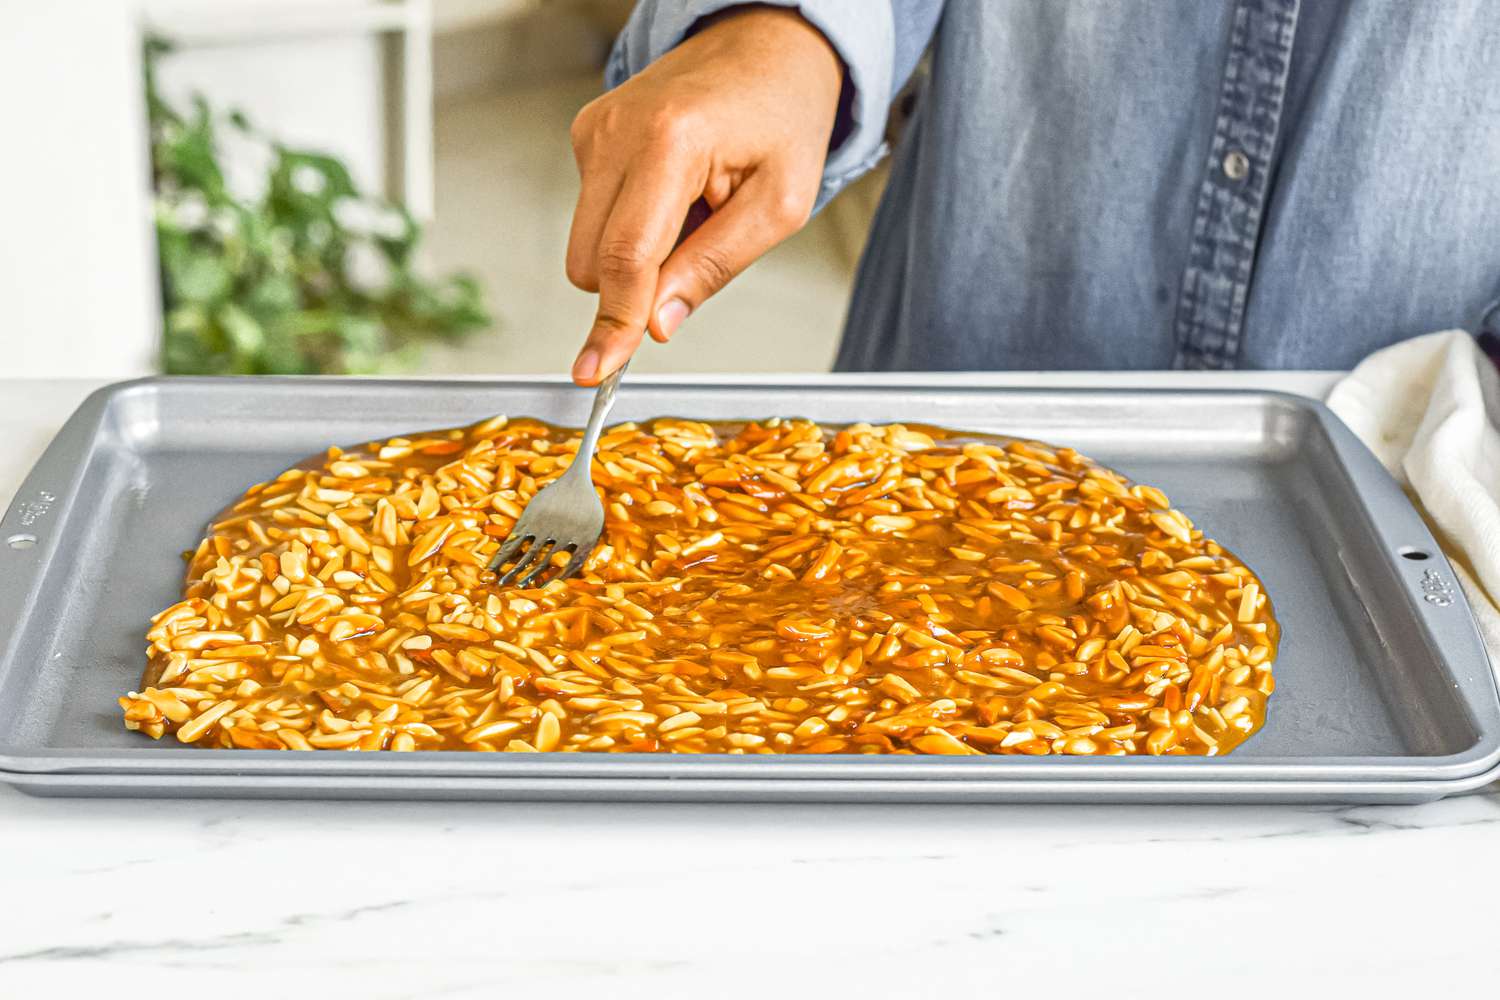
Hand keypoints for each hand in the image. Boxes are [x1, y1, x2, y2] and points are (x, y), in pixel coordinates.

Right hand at [565, 6, 842, 383]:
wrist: (767, 45)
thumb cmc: (783, 115)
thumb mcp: (780, 205)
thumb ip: (715, 267)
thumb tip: (659, 324)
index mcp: (671, 142)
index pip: (626, 257)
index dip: (614, 323)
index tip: (597, 370)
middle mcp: (618, 130)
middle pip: (590, 261)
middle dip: (635, 286)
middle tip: (699, 253)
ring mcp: (595, 130)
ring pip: (586, 245)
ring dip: (637, 253)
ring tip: (694, 209)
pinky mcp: (587, 135)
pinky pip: (594, 215)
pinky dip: (632, 223)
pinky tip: (675, 191)